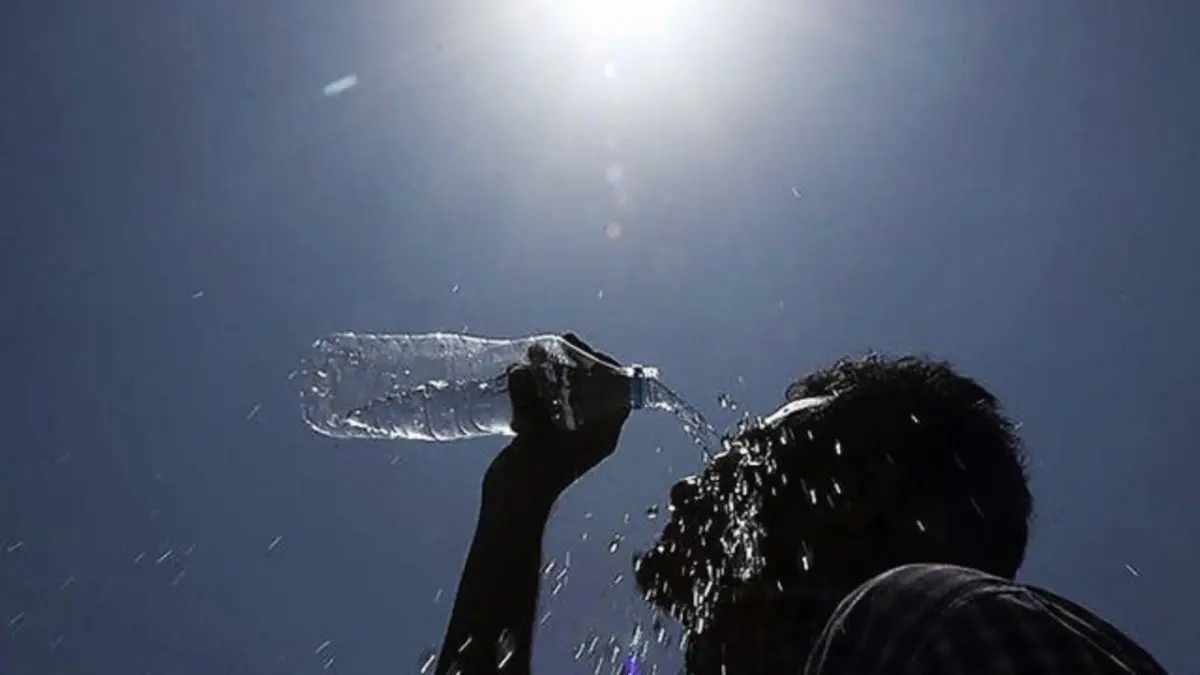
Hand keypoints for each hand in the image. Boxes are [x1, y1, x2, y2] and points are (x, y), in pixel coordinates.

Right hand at [482, 333, 631, 508]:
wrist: (510, 508)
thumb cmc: (531, 478)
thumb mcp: (533, 436)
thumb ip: (529, 401)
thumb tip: (521, 371)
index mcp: (603, 433)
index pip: (620, 391)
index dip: (607, 366)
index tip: (584, 350)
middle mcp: (591, 430)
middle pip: (594, 386)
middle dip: (576, 363)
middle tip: (556, 345)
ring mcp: (568, 432)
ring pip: (570, 391)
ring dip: (555, 372)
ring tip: (534, 354)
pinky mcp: (546, 434)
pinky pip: (550, 401)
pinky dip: (540, 386)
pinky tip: (522, 374)